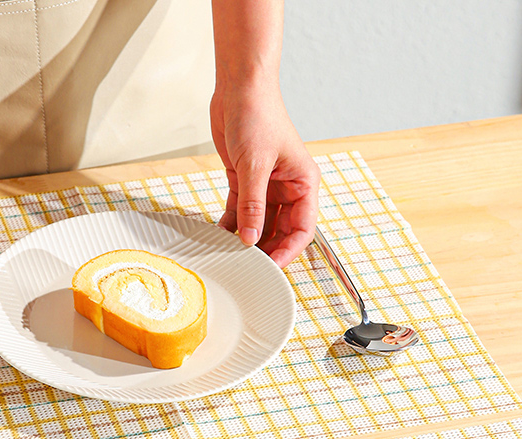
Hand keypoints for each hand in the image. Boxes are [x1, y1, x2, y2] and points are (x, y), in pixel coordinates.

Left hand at [210, 81, 320, 268]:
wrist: (239, 87)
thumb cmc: (258, 115)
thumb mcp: (255, 164)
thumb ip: (253, 205)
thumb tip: (251, 239)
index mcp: (303, 183)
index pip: (302, 229)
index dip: (288, 251)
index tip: (272, 268)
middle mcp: (288, 187)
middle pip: (280, 231)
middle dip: (265, 249)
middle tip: (247, 266)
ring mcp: (266, 186)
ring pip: (258, 224)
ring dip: (245, 239)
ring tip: (229, 253)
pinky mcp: (244, 181)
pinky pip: (240, 211)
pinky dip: (230, 224)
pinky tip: (218, 236)